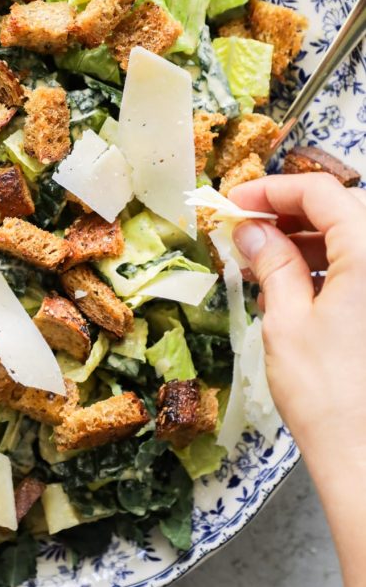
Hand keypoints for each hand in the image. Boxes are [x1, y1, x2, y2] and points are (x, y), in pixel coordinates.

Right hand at [229, 174, 365, 508]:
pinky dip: (327, 267)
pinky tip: (292, 284)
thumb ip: (272, 263)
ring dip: (307, 241)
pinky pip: (361, 271)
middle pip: (341, 212)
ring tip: (260, 258)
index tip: (235, 202)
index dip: (274, 190)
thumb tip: (251, 230)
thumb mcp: (287, 320)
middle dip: (288, 214)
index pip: (322, 193)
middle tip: (242, 229)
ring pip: (352, 241)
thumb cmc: (329, 396)